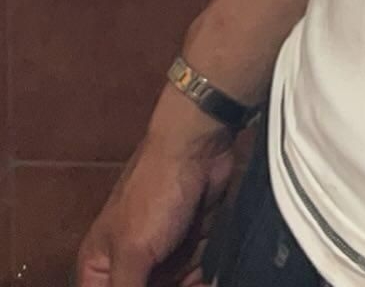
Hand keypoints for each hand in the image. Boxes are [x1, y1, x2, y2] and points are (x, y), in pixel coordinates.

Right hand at [76, 120, 234, 286]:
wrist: (198, 149)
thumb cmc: (154, 196)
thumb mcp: (133, 253)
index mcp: (99, 267)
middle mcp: (125, 265)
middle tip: (177, 285)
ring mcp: (158, 256)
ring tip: (198, 284)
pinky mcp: (187, 247)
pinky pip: (192, 280)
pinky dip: (199, 282)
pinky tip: (207, 282)